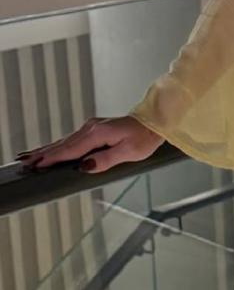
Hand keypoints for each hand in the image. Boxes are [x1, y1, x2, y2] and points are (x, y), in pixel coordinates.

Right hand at [16, 116, 163, 173]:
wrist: (154, 123)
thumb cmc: (145, 138)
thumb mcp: (129, 153)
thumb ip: (105, 160)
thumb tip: (84, 166)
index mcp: (98, 134)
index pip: (71, 149)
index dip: (53, 159)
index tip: (38, 166)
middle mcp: (91, 128)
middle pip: (63, 144)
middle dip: (43, 154)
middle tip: (24, 163)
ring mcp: (91, 127)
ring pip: (65, 141)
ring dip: (47, 150)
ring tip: (29, 157)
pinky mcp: (94, 129)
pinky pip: (72, 140)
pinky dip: (58, 146)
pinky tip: (50, 150)